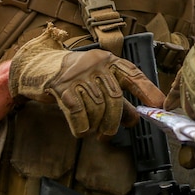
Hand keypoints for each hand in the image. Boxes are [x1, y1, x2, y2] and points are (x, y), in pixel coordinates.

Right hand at [8, 25, 165, 136]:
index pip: (132, 74)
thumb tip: (134, 118)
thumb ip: (114, 96)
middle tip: (110, 134)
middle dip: (116, 121)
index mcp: (107, 60)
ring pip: (97, 108)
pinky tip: (82, 131)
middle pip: (115, 98)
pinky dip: (82, 127)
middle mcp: (94, 64)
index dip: (147, 90)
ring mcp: (77, 75)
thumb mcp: (94, 80)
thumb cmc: (71, 77)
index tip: (159, 104)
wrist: (35, 67)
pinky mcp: (60, 87)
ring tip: (95, 132)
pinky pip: (78, 113)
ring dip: (97, 126)